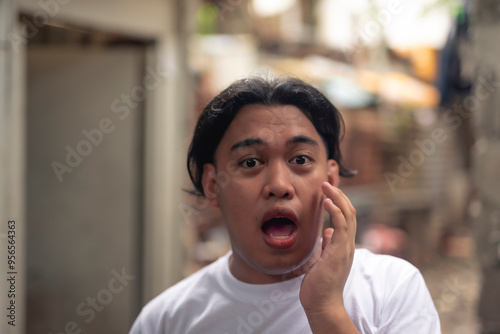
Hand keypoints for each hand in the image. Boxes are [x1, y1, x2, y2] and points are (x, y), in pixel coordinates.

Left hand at [299, 182, 357, 331]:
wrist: (322, 303)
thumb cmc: (320, 284)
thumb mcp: (323, 259)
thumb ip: (327, 245)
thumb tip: (327, 231)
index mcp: (344, 245)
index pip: (346, 218)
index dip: (339, 202)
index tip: (328, 190)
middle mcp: (348, 245)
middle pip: (350, 212)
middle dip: (339, 195)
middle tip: (327, 183)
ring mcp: (345, 248)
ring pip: (348, 215)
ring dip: (337, 198)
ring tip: (326, 186)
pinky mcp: (339, 251)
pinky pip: (341, 226)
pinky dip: (336, 211)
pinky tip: (327, 201)